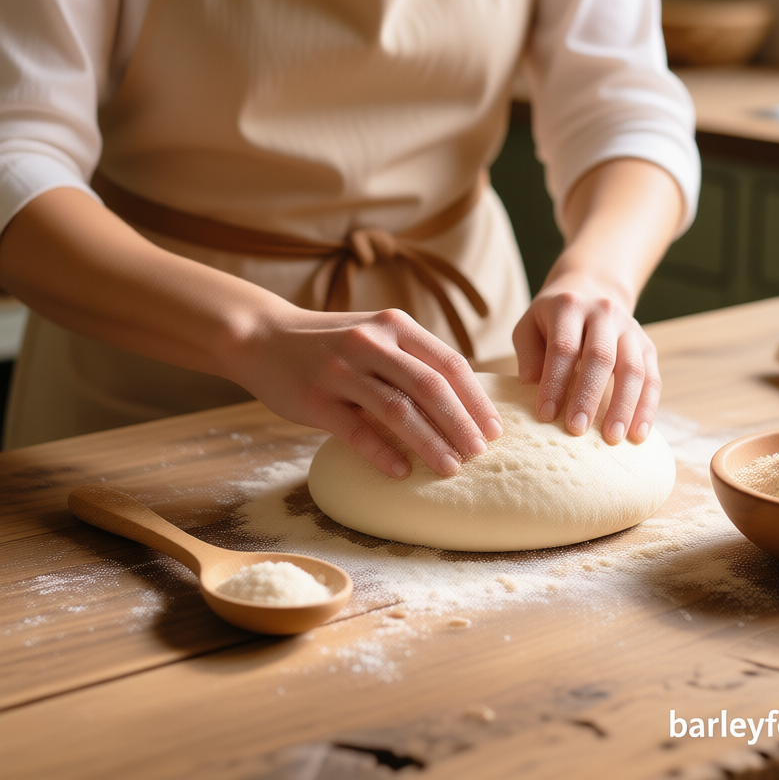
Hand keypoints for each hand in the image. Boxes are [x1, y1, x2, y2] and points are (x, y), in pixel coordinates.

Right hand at [236, 305, 503, 478]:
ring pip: (398, 410)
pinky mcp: (315, 398)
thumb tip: (464, 404)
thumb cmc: (331, 344)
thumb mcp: (375, 335)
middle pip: (430, 387)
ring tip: (450, 469)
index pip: (449, 364)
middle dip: (461, 424)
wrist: (263, 336)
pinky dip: (382, 452)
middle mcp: (372, 342)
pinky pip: (356, 430)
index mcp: (395, 326)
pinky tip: (402, 472)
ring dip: (430, 443)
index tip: (495, 430)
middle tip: (480, 455)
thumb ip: (413, 360)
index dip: (476, 399)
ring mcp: (342, 370)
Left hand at [512, 271, 660, 444]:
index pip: (563, 347)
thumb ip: (528, 355)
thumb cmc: (551, 321)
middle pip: (601, 356)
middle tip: (577, 429)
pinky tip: (638, 434)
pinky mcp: (648, 347)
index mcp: (570, 307)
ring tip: (613, 438)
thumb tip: (531, 388)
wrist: (590, 292)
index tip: (545, 415)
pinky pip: (652, 379)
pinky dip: (647, 409)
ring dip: (623, 406)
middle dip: (589, 396)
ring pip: (633, 369)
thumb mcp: (529, 327)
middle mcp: (604, 313)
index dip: (555, 382)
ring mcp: (630, 329)